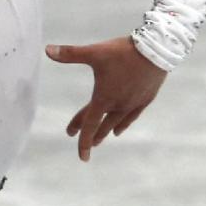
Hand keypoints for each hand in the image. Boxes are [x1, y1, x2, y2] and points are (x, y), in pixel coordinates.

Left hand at [44, 36, 168, 161]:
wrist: (158, 48)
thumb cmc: (124, 51)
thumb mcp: (95, 52)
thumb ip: (70, 53)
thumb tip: (47, 50)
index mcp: (104, 98)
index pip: (90, 126)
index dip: (83, 142)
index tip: (82, 157)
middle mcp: (118, 106)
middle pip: (100, 125)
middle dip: (90, 134)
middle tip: (82, 141)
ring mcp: (133, 104)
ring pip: (116, 123)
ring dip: (105, 132)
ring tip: (99, 139)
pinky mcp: (146, 99)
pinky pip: (132, 117)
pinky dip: (123, 124)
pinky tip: (119, 129)